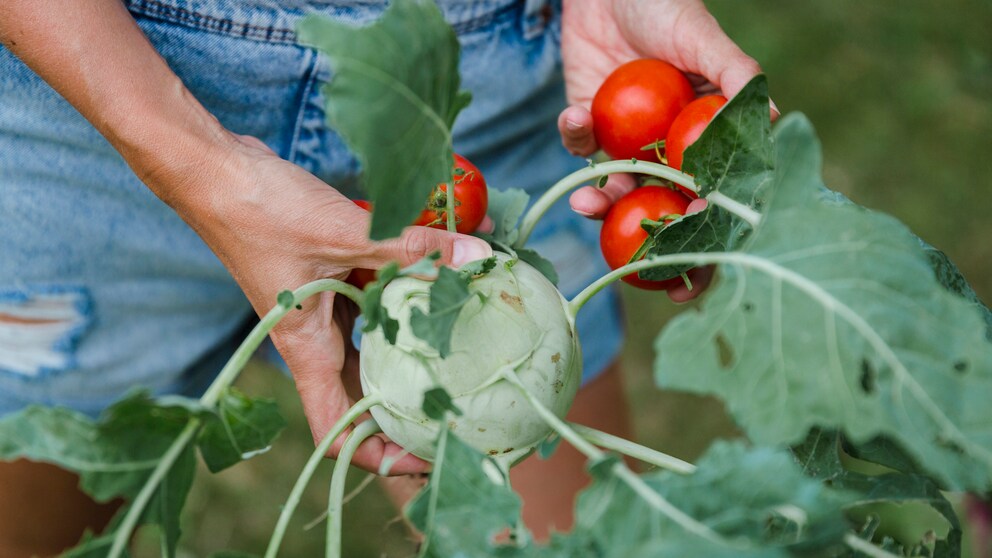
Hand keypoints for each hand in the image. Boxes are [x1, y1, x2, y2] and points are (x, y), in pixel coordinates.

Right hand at [1, 0, 495, 474]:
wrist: (216, 167)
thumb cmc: (259, 211)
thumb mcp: (343, 232)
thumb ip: (411, 248)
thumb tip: (479, 258)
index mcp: (307, 349)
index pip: (338, 431)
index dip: (381, 457)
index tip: (429, 456)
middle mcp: (316, 336)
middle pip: (367, 391)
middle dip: (412, 402)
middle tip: (468, 401)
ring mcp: (324, 303)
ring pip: (379, 336)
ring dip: (420, 334)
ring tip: (472, 334)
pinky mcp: (332, 270)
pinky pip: (379, 289)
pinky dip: (410, 279)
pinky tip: (451, 265)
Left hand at [559, 0, 772, 218]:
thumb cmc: (664, 5)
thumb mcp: (702, 37)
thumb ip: (735, 74)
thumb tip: (777, 117)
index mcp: (702, 131)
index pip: (710, 184)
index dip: (707, 217)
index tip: (699, 235)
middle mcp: (665, 144)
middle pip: (661, 201)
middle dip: (649, 233)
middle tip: (641, 252)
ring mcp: (625, 138)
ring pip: (615, 186)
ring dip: (598, 202)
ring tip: (585, 202)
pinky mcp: (588, 123)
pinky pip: (578, 145)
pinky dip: (574, 135)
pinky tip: (575, 114)